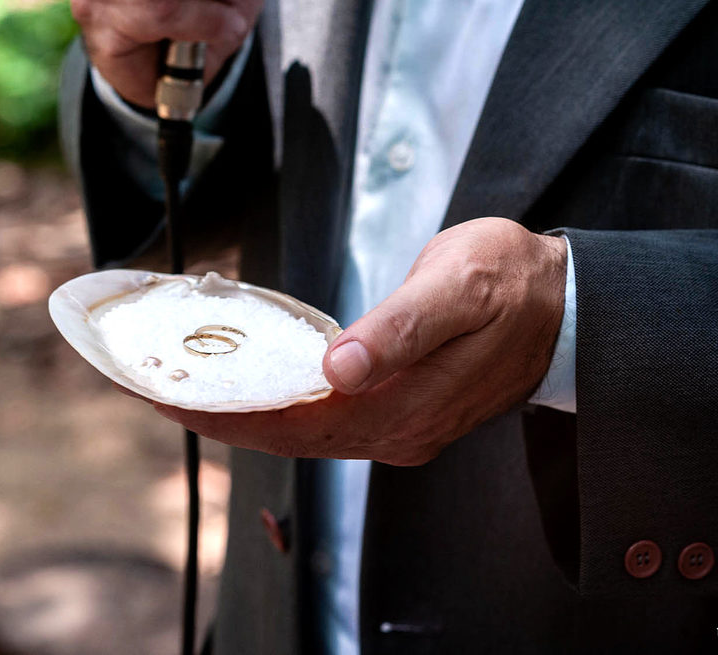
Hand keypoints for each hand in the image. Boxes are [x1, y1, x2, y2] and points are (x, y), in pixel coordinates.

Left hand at [149, 218, 567, 465]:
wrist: (565, 302)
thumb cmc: (509, 280)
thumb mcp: (458, 286)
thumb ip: (400, 329)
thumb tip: (338, 369)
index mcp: (405, 404)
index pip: (294, 421)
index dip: (227, 413)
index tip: (165, 397)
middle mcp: (399, 430)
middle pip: (290, 437)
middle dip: (219, 418)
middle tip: (153, 392)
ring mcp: (404, 428)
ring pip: (305, 436)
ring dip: (245, 418)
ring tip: (188, 393)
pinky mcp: (406, 414)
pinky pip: (327, 424)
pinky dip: (280, 411)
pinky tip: (255, 391)